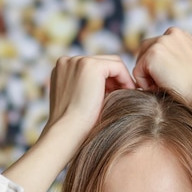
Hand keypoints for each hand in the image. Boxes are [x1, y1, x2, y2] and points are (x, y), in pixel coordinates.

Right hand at [3, 55, 135, 191]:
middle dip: (114, 78)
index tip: (116, 95)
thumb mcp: (78, 102)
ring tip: (127, 95)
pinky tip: (128, 92)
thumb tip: (110, 89)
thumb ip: (86, 89)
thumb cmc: (74, 125)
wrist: (67, 131)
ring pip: (110, 62)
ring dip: (120, 78)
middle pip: (101, 62)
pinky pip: (117, 65)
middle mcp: (68, 60)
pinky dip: (125, 78)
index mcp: (62, 69)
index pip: (91, 67)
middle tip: (125, 94)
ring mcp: (78, 60)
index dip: (106, 80)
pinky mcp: (91, 65)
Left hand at [134, 27, 191, 139]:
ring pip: (140, 62)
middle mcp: (171, 33)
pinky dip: (144, 84)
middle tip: (163, 85)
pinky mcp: (153, 54)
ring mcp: (161, 42)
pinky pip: (137, 72)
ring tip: (164, 87)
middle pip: (144, 51)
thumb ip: (174, 59)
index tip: (169, 80)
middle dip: (148, 70)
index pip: (156, 47)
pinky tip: (160, 88)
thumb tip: (157, 67)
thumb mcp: (189, 65)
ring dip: (147, 78)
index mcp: (181, 35)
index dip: (157, 67)